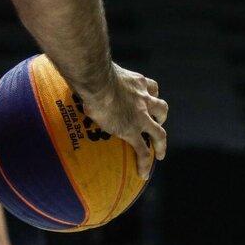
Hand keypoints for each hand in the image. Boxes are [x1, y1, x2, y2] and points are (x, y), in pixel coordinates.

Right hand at [80, 63, 167, 179]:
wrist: (99, 83)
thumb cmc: (95, 73)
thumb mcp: (104, 70)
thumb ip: (100, 74)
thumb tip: (82, 72)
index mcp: (137, 82)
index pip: (151, 87)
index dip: (151, 94)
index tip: (149, 98)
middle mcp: (143, 98)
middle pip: (161, 107)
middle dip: (161, 116)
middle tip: (157, 123)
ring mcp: (141, 116)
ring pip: (159, 131)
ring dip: (161, 142)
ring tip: (159, 153)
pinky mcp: (132, 131)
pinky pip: (143, 150)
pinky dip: (145, 162)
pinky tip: (143, 173)